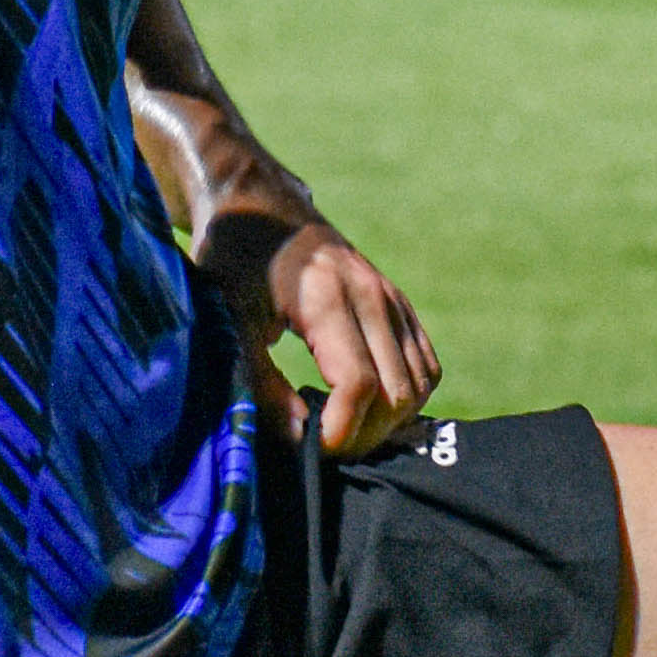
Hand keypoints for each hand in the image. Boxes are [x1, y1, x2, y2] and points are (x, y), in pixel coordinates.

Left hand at [202, 204, 441, 458]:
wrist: (262, 209)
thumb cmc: (235, 264)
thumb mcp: (230, 320)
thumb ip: (259, 380)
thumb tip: (299, 436)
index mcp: (328, 297)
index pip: (359, 384)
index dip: (340, 430)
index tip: (310, 446)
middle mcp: (373, 295)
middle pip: (396, 392)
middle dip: (362, 434)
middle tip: (320, 441)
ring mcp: (393, 298)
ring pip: (419, 385)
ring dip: (387, 420)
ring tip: (338, 421)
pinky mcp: (400, 305)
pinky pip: (426, 367)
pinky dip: (404, 397)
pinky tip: (361, 400)